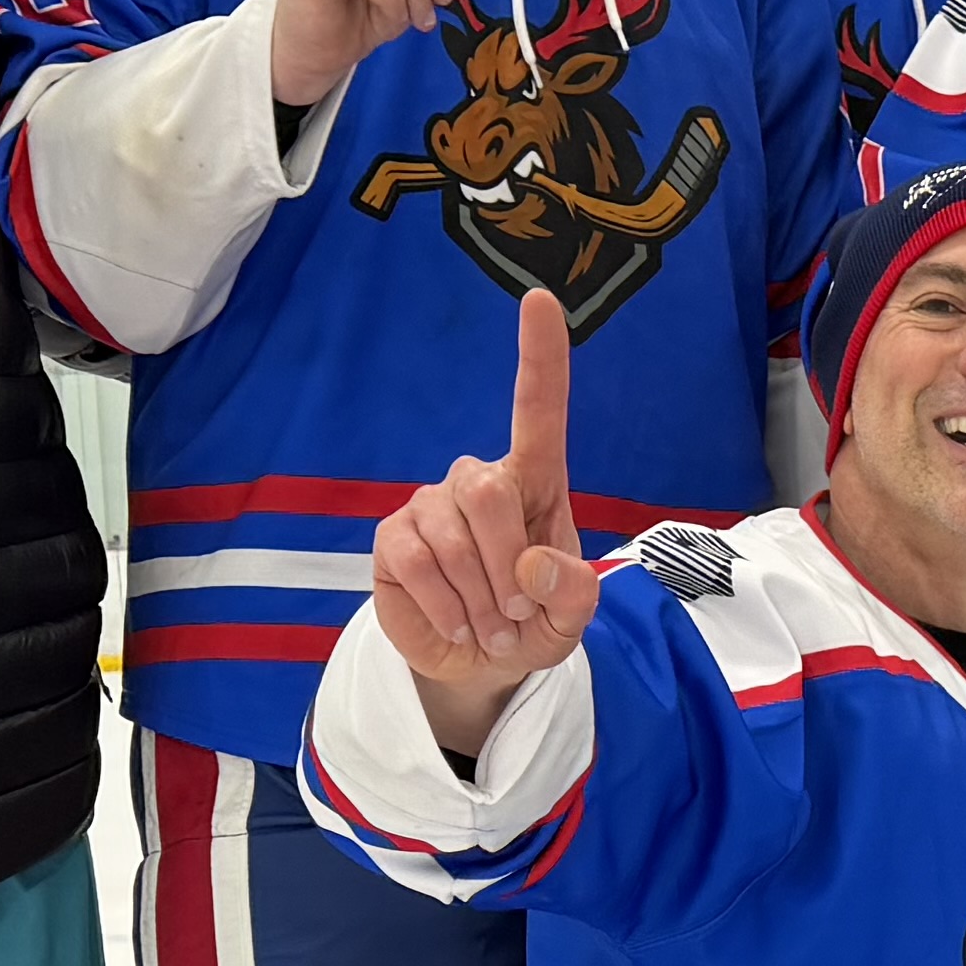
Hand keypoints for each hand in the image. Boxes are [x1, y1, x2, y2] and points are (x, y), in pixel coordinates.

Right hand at [370, 291, 601, 750]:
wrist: (478, 664)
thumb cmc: (531, 622)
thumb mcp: (570, 618)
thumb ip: (573, 593)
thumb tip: (534, 564)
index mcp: (535, 482)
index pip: (538, 410)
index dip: (539, 356)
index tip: (539, 301)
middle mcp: (478, 481)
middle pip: (488, 490)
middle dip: (508, 566)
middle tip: (516, 613)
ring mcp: (429, 504)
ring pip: (452, 537)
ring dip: (480, 598)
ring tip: (490, 625)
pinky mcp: (392, 536)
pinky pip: (416, 563)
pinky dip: (445, 606)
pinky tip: (457, 621)